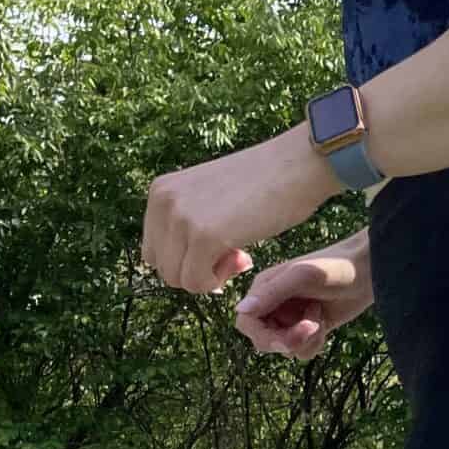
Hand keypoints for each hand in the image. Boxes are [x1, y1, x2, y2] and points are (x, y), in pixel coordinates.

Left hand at [143, 125, 338, 293]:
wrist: (295, 166)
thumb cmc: (262, 184)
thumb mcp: (207, 198)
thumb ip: (187, 225)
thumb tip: (182, 271)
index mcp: (160, 192)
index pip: (154, 251)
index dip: (186, 261)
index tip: (219, 251)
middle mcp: (163, 201)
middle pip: (163, 268)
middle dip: (197, 272)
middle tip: (233, 254)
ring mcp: (181, 218)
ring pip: (178, 279)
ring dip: (210, 278)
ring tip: (239, 254)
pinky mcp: (203, 236)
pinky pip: (197, 283)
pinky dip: (219, 281)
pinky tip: (243, 256)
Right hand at [236, 236, 374, 360]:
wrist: (366, 272)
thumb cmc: (333, 266)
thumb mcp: (300, 277)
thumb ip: (270, 293)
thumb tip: (240, 310)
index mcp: (264, 289)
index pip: (246, 321)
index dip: (262, 336)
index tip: (284, 339)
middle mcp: (274, 305)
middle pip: (264, 340)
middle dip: (287, 340)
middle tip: (311, 327)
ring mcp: (291, 319)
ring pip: (285, 348)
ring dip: (305, 340)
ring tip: (319, 316)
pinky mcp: (309, 329)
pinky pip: (302, 350)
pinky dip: (315, 343)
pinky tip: (324, 322)